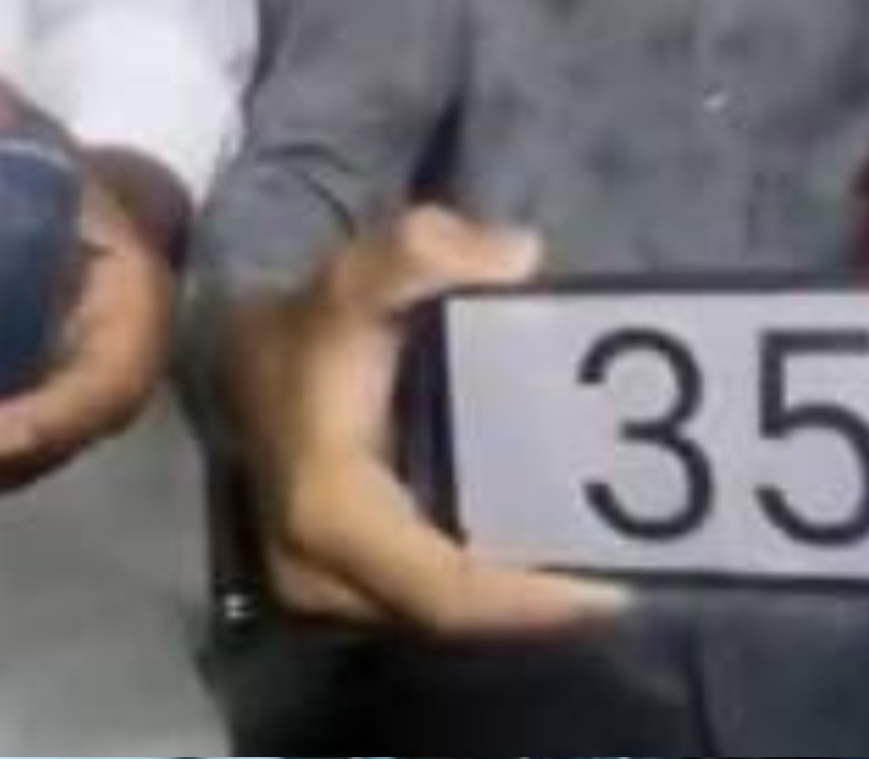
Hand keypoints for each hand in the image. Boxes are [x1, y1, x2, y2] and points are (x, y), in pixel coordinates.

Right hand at [243, 207, 627, 636]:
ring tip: (609, 560)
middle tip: (636, 565)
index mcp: (329, 515)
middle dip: (543, 599)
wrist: (232, 366)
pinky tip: (552, 550)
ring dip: (520, 595)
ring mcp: (328, 594)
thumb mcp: (355, 276)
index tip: (618, 587)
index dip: (533, 599)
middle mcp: (324, 578)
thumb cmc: (304, 329)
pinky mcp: (343, 589)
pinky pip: (429, 598)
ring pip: (444, 614)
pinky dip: (492, 581)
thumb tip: (520, 257)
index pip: (447, 590)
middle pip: (456, 615)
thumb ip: (421, 251)